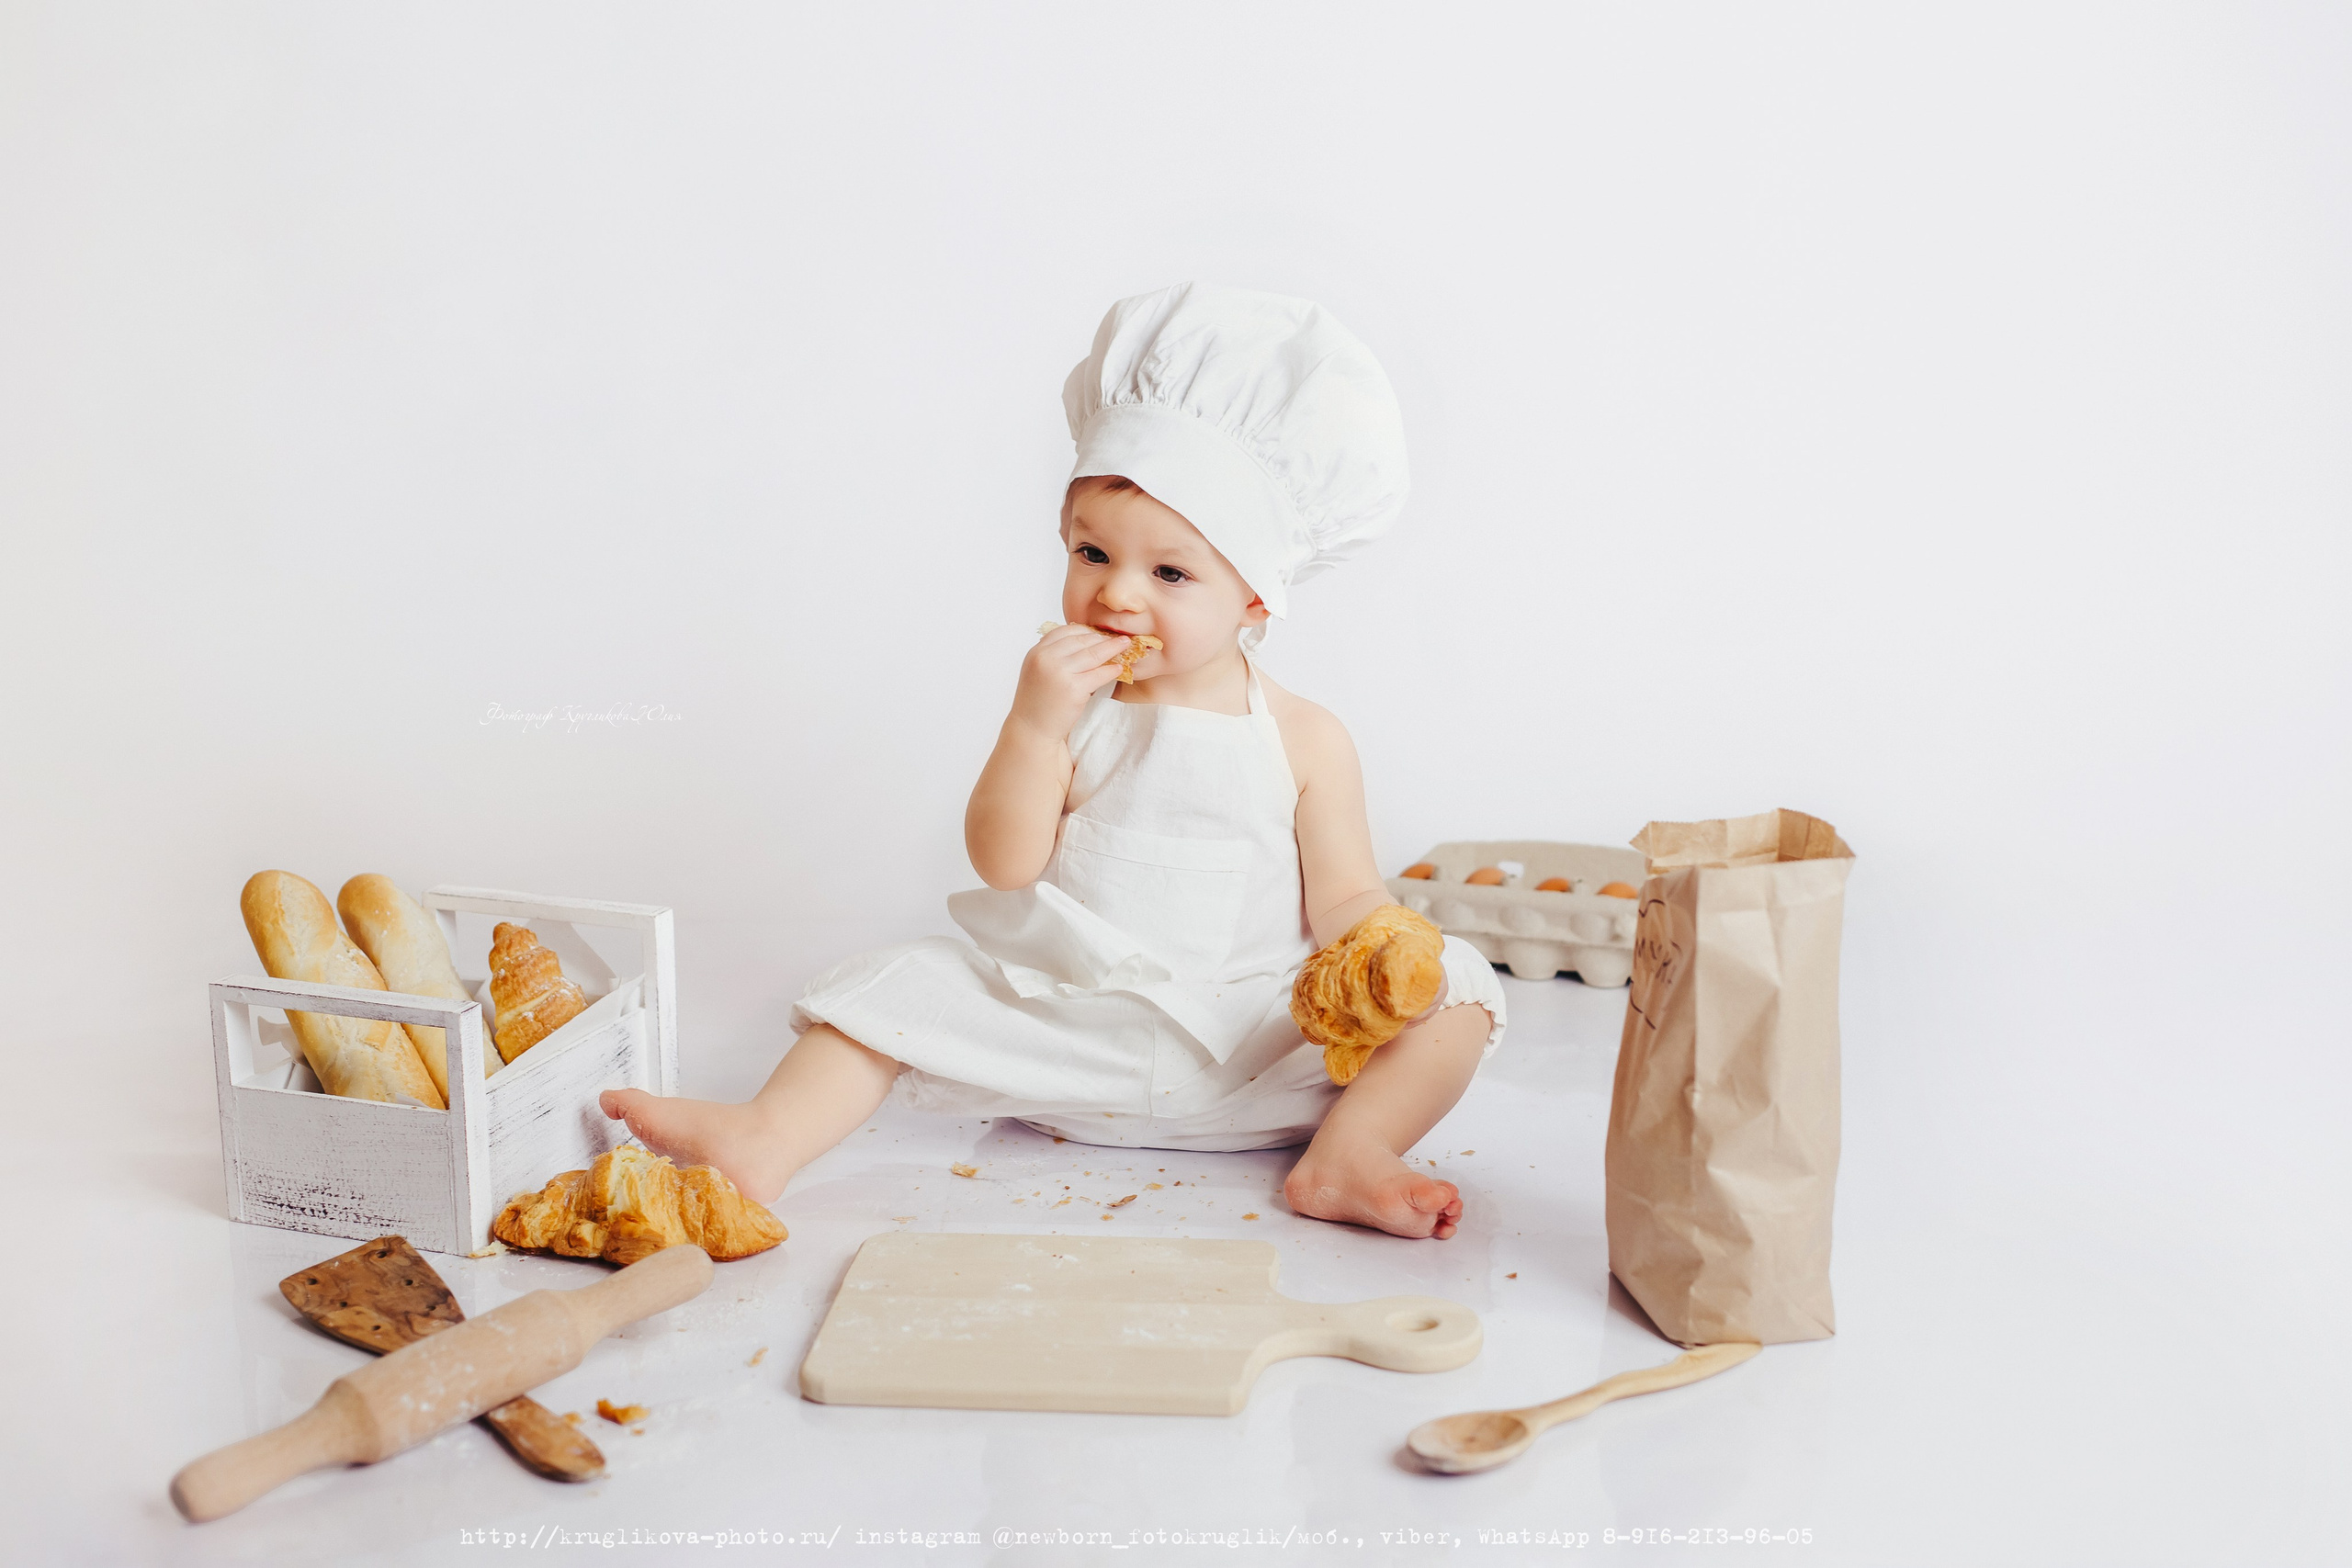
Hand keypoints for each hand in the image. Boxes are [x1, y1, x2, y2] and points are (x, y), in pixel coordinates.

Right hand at [1008, 623, 1124, 743]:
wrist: (1031, 729)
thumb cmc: (1038, 701)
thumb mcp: (1039, 671)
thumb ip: (1055, 655)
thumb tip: (1084, 641)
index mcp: (1037, 652)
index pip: (1065, 631)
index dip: (1086, 630)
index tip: (1100, 632)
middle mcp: (1046, 659)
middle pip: (1081, 640)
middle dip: (1102, 638)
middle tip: (1118, 638)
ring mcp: (1060, 673)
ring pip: (1093, 654)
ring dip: (1112, 648)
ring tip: (1125, 645)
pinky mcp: (1073, 689)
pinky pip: (1099, 675)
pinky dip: (1111, 670)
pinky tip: (1119, 668)